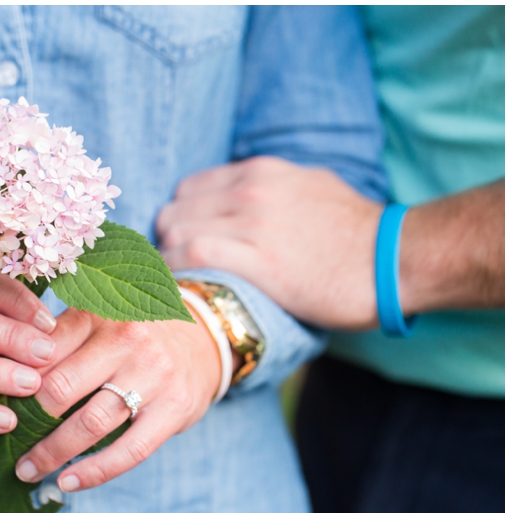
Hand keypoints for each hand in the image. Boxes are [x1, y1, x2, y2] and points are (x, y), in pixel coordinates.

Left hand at [14, 306, 219, 491]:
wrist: (202, 338)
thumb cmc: (130, 335)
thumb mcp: (96, 320)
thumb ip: (54, 340)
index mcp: (98, 313)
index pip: (41, 351)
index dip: (11, 381)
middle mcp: (126, 339)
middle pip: (60, 388)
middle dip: (24, 422)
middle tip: (0, 442)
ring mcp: (153, 374)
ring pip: (91, 423)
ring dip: (51, 453)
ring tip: (26, 470)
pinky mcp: (175, 408)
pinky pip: (130, 450)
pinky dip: (95, 472)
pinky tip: (67, 483)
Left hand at [156, 156, 382, 329]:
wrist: (395, 257)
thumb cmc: (356, 232)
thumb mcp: (310, 188)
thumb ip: (270, 190)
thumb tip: (240, 201)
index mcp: (261, 173)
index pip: (188, 189)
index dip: (176, 220)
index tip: (176, 245)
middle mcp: (250, 190)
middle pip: (174, 211)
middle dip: (165, 242)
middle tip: (169, 273)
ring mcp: (253, 223)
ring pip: (177, 232)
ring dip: (166, 262)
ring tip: (174, 287)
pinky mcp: (259, 259)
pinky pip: (193, 256)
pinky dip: (177, 273)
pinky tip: (182, 291)